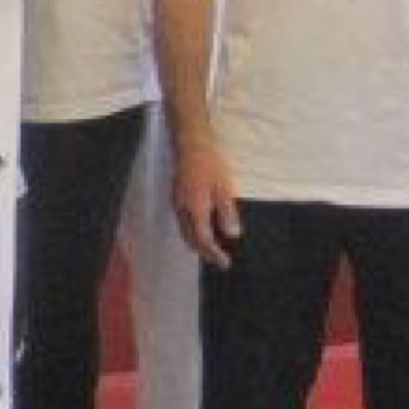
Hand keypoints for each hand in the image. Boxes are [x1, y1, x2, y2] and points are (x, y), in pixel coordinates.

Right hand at [172, 138, 243, 268]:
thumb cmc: (210, 164)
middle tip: (219, 260)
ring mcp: (176, 204)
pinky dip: (192, 233)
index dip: (214, 253)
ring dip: (197, 244)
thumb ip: (227, 212)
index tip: (225, 263)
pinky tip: (202, 229)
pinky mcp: (176, 198)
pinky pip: (182, 223)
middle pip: (190, 240)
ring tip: (211, 249)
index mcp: (195, 208)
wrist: (190, 145)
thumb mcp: (224, 187)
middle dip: (204, 253)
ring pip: (184, 232)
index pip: (203, 239)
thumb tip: (232, 235)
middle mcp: (182, 210)